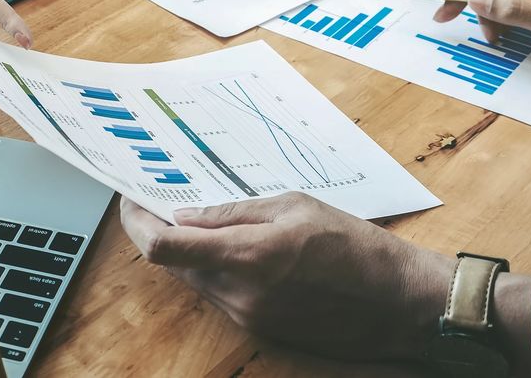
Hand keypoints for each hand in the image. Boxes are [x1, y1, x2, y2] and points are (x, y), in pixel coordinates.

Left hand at [120, 193, 453, 360]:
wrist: (399, 302)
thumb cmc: (356, 247)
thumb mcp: (294, 206)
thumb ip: (233, 213)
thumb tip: (186, 215)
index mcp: (247, 257)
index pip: (163, 247)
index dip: (136, 223)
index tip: (131, 201)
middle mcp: (240, 294)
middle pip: (175, 264)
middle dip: (163, 232)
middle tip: (164, 200)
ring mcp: (249, 316)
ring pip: (197, 280)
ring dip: (192, 252)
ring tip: (206, 220)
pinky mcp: (260, 329)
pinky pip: (221, 295)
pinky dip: (218, 270)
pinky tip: (238, 249)